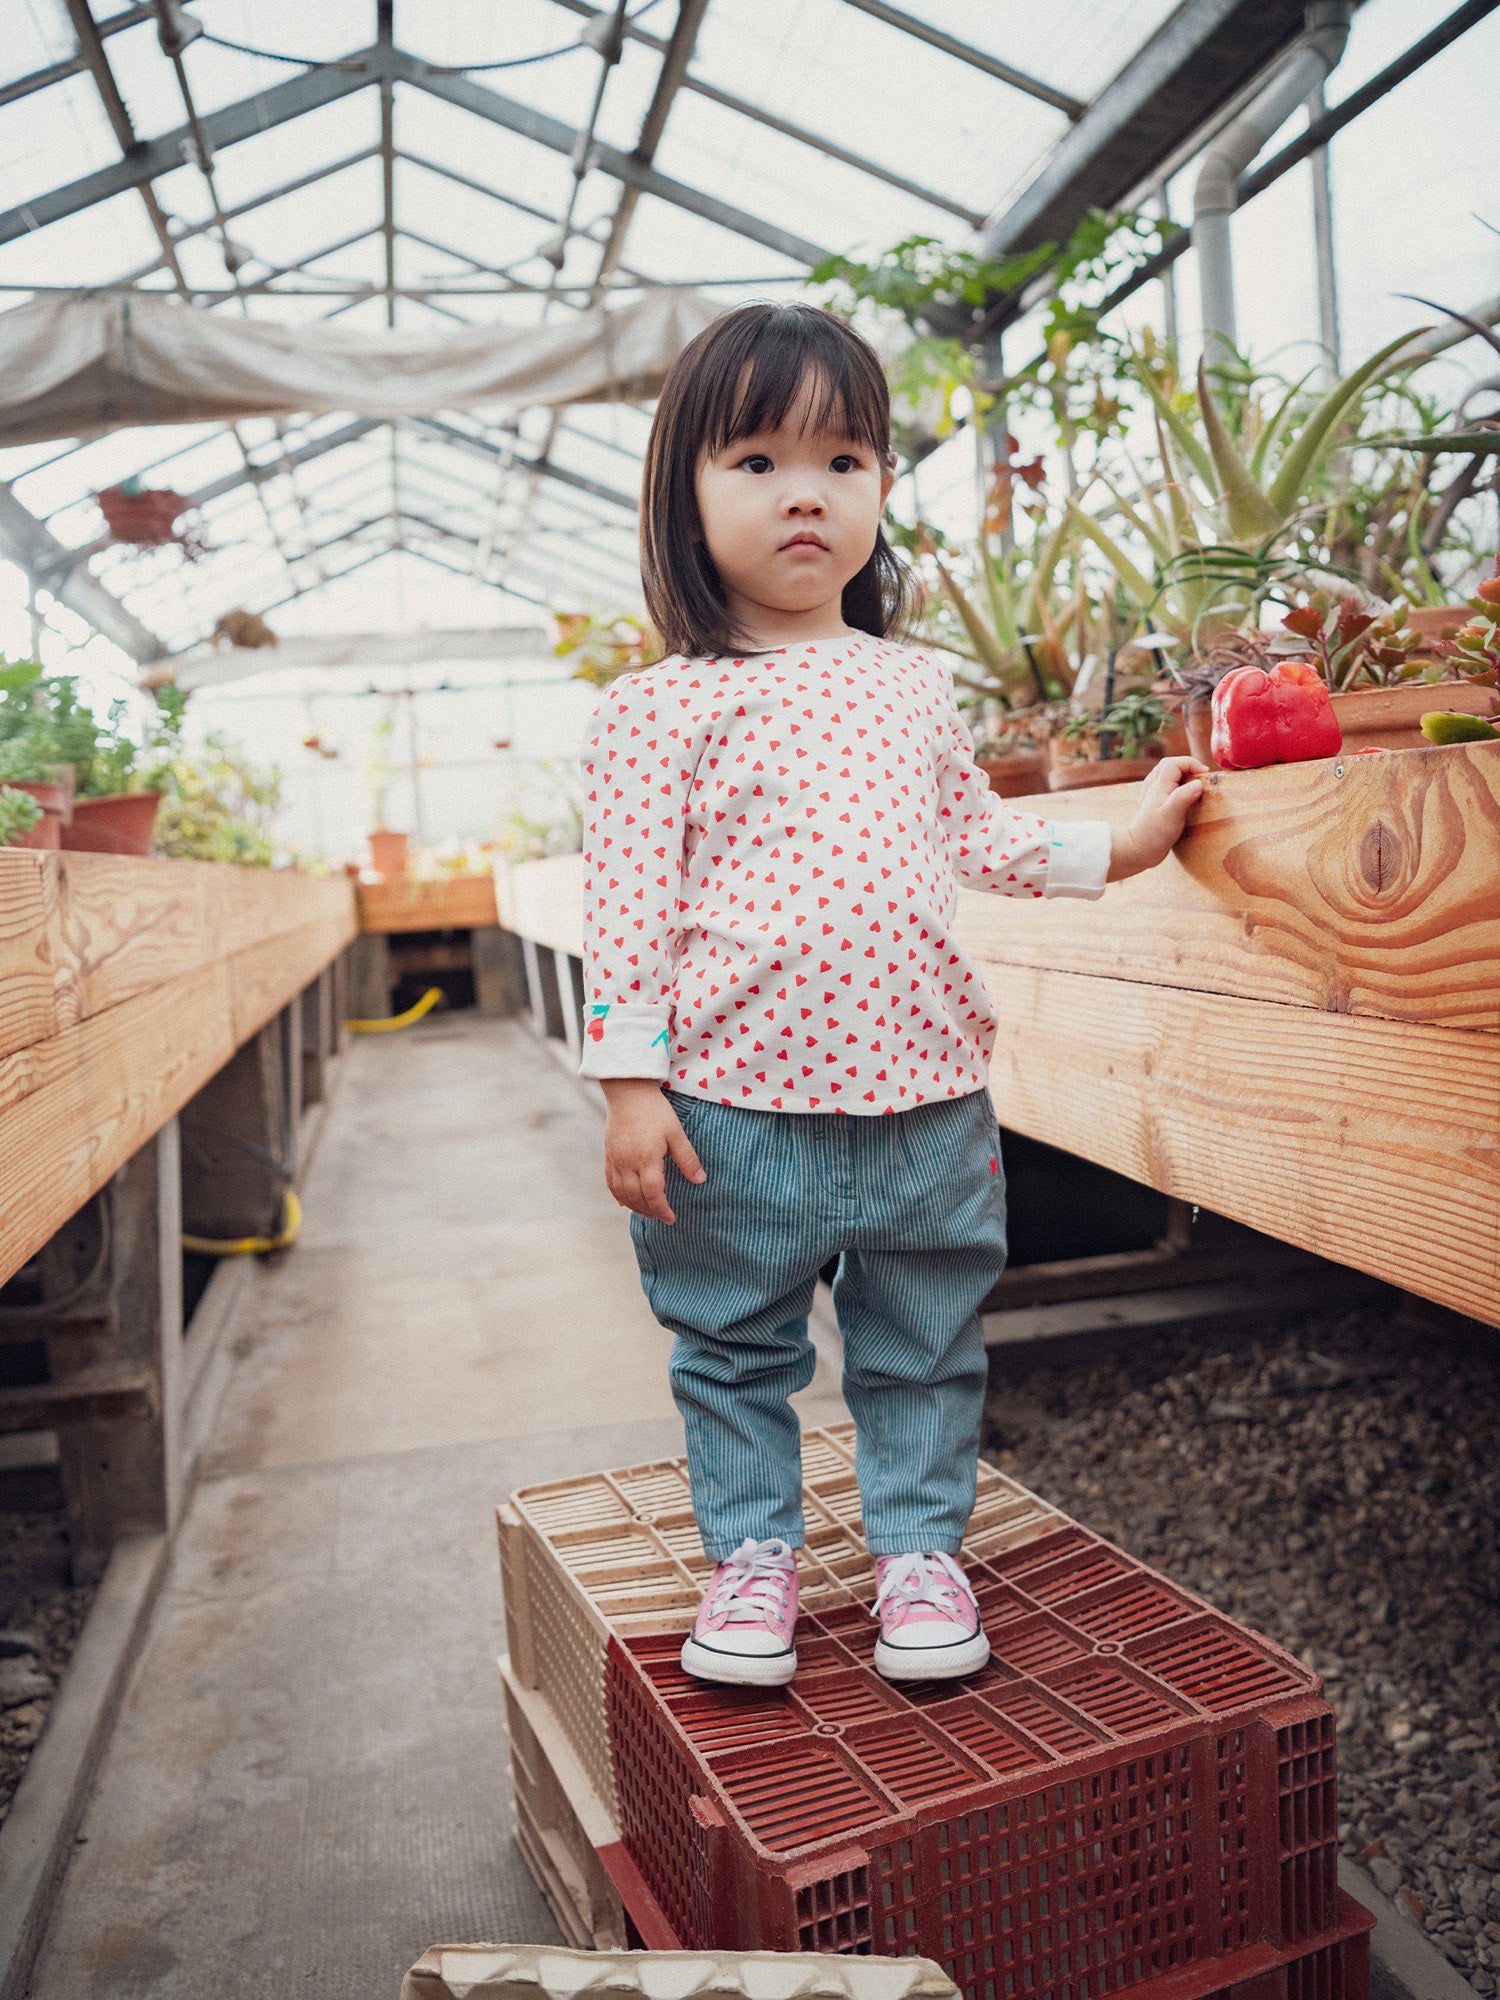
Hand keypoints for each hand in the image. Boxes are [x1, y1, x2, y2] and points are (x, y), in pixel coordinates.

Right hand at [600, 1078, 705, 1223]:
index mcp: (646, 1159)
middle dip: (649, 1210)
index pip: (653, 1194)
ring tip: (646, 1211)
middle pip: (636, 1197)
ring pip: (621, 1192)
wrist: (628, 1092)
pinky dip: (618, 1195)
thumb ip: (687, 1158)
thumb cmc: (655, 1110)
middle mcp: (627, 1163)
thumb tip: (700, 1180)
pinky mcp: (608, 1154)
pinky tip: (625, 1201)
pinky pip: (610, 1181)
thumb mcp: (676, 1133)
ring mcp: (615, 1160)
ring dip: (634, 1206)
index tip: (671, 1218)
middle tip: (661, 1217)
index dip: (662, 1209)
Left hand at [1106, 756, 1206, 879]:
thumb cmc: (1154, 833)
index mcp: (1158, 785)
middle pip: (1170, 765)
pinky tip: (1183, 795)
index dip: (1191, 764)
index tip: (1204, 775)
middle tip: (1201, 778)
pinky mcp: (1155, 805)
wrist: (1138, 850)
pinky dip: (1176, 785)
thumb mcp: (1172, 814)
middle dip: (1188, 767)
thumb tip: (1198, 783)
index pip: (1174, 763)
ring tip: (1194, 785)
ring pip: (1167, 775)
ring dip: (1182, 775)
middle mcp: (1154, 787)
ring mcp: (1153, 795)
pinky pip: (1166, 787)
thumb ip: (1184, 796)